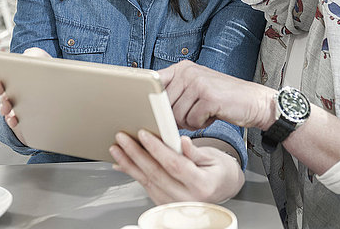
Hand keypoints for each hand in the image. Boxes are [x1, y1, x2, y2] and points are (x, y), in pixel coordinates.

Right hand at [0, 47, 51, 141]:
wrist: (58, 77)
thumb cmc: (43, 64)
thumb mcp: (37, 55)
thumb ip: (32, 55)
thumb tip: (30, 58)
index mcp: (12, 78)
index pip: (0, 82)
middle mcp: (12, 93)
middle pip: (4, 100)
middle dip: (4, 103)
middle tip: (7, 104)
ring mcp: (18, 105)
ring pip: (9, 112)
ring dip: (8, 114)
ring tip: (12, 115)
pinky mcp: (26, 115)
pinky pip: (18, 120)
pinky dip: (16, 122)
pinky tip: (18, 122)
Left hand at [110, 131, 244, 203]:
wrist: (223, 189)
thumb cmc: (219, 171)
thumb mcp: (213, 158)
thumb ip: (195, 151)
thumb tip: (182, 141)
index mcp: (202, 185)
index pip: (174, 165)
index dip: (157, 148)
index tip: (143, 134)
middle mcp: (187, 199)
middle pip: (156, 174)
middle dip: (136, 153)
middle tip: (122, 138)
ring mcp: (175, 205)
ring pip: (147, 182)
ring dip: (129, 164)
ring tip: (117, 149)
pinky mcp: (166, 205)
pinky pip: (147, 188)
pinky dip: (133, 174)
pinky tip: (123, 164)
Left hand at [158, 60, 274, 130]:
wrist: (253, 101)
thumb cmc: (222, 99)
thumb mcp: (196, 88)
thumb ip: (175, 93)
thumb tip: (151, 109)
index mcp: (183, 68)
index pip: (154, 81)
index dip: (149, 97)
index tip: (144, 106)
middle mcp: (188, 72)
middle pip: (164, 104)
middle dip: (175, 116)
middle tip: (192, 115)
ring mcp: (199, 83)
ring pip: (177, 115)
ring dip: (189, 122)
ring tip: (203, 114)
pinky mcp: (209, 97)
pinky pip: (192, 121)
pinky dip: (201, 125)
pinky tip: (212, 116)